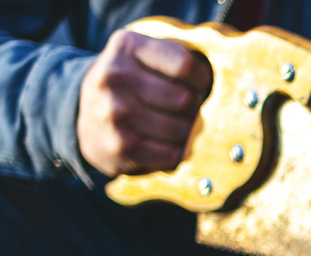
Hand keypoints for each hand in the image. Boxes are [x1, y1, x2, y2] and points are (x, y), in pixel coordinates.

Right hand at [77, 30, 212, 176]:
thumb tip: (227, 86)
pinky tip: (167, 146)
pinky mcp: (120, 145)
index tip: (197, 86)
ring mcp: (115, 111)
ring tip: (175, 129)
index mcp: (127, 46)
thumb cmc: (130, 85)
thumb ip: (178, 59)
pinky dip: (176, 154)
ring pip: (181, 130)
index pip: (186, 65)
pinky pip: (171, 154)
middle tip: (187, 112)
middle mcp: (116, 75)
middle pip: (185, 100)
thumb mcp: (144, 57)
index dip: (202, 80)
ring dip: (186, 134)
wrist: (84, 115)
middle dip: (194, 110)